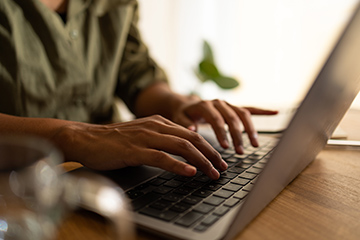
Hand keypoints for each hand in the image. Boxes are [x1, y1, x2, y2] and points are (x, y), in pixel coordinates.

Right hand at [54, 115, 226, 178]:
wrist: (87, 138)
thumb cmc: (114, 140)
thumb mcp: (142, 134)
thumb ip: (161, 139)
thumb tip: (182, 150)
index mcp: (160, 123)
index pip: (191, 135)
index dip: (208, 147)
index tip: (219, 160)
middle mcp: (155, 127)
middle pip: (192, 139)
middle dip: (211, 154)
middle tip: (222, 168)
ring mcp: (145, 137)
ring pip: (181, 147)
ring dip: (201, 161)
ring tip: (213, 173)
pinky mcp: (134, 150)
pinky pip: (161, 157)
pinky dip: (177, 165)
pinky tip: (189, 172)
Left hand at [171, 99, 277, 153]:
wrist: (185, 104)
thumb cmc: (182, 114)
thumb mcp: (178, 118)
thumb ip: (184, 124)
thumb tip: (191, 130)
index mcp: (205, 105)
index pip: (216, 119)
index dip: (222, 133)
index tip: (225, 147)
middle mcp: (218, 102)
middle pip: (232, 118)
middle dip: (238, 135)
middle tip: (241, 152)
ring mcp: (227, 104)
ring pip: (243, 114)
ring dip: (250, 129)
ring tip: (255, 145)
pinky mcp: (233, 107)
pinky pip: (249, 108)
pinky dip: (262, 110)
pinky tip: (275, 112)